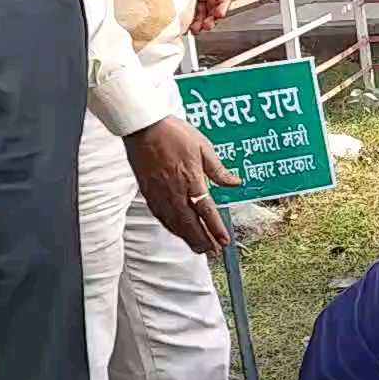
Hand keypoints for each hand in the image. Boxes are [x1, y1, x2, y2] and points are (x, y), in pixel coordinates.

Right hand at [123, 117, 240, 253]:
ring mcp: (158, 192)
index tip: (225, 241)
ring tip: (198, 248)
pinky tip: (177, 231)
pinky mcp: (147, 191)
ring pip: (173, 222)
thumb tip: (235, 183)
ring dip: (187, 237)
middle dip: (202, 240)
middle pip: (189, 223)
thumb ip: (219, 170)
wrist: (143, 127)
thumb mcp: (204, 147)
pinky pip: (160, 215)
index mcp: (190, 179)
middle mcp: (174, 190)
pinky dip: (170, 227)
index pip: (206, 210)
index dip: (215, 228)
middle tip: (213, 252)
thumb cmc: (174, 133)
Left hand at [191, 0, 231, 33]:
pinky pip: (192, 14)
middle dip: (211, 18)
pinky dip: (190, 21)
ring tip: (196, 29)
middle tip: (207, 25)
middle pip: (214, 7)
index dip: (224, 5)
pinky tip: (186, 26)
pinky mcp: (188, 2)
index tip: (219, 13)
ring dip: (201, 23)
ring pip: (204, 13)